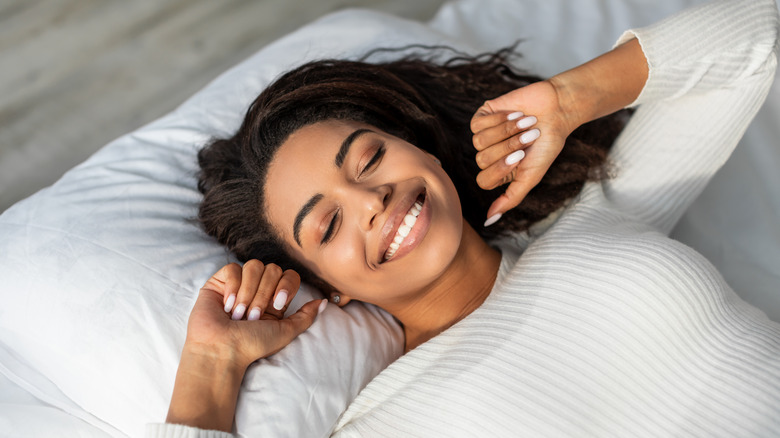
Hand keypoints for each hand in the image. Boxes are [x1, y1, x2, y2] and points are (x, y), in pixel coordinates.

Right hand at [185, 260, 324, 368]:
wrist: (221, 350)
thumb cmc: (251, 345)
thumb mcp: (285, 332)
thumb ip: (306, 316)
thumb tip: (325, 301)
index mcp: (274, 299)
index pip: (289, 275)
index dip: (286, 286)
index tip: (276, 306)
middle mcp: (258, 289)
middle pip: (273, 269)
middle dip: (264, 294)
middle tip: (253, 317)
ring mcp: (238, 284)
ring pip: (254, 266)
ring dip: (249, 293)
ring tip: (239, 314)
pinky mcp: (219, 282)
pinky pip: (232, 268)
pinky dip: (232, 287)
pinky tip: (227, 305)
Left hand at [470, 79, 577, 223]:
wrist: (557, 110)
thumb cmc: (546, 145)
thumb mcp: (531, 176)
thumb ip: (511, 198)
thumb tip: (489, 220)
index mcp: (499, 173)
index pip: (483, 181)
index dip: (502, 167)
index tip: (523, 157)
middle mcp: (489, 156)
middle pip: (481, 160)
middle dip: (508, 147)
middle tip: (529, 137)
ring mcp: (484, 136)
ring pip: (478, 142)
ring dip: (506, 131)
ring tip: (526, 123)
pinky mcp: (483, 116)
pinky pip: (477, 124)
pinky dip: (499, 119)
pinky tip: (515, 114)